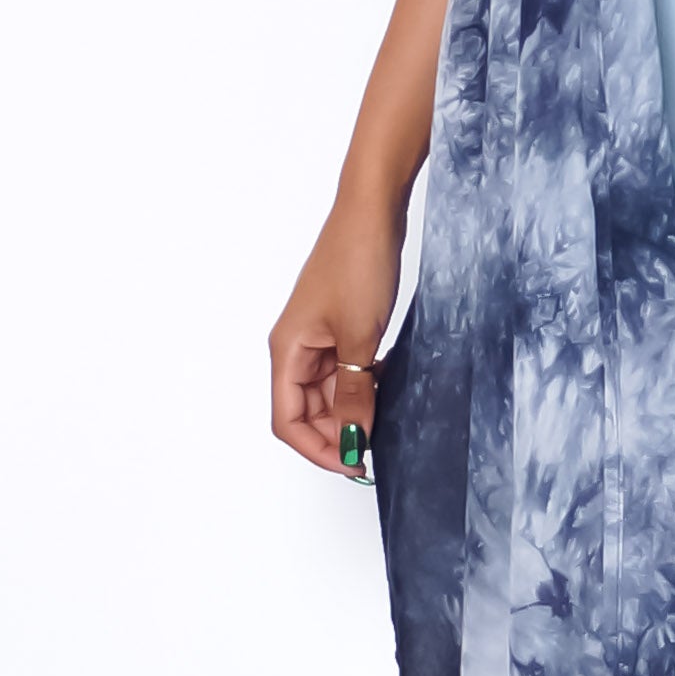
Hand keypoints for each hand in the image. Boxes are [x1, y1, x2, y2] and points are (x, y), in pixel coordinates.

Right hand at [270, 197, 405, 478]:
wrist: (373, 211)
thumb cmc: (357, 262)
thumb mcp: (360, 337)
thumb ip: (354, 391)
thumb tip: (353, 437)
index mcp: (287, 351)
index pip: (287, 421)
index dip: (318, 448)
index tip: (353, 464)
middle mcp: (296, 347)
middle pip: (307, 411)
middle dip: (338, 432)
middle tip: (375, 446)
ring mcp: (318, 336)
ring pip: (329, 392)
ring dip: (353, 409)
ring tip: (385, 416)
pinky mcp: (339, 326)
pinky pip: (345, 370)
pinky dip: (363, 384)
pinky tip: (387, 383)